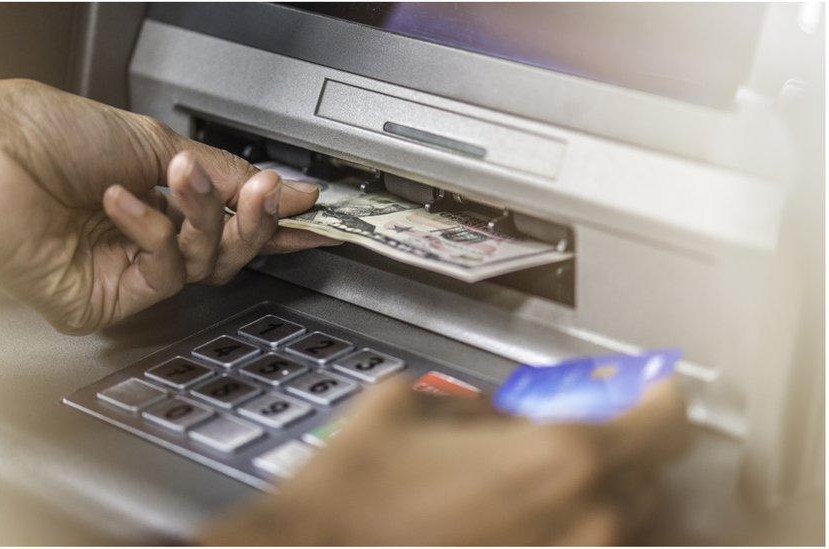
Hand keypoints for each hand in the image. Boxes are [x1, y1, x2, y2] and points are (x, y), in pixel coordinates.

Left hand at [0, 74, 337, 332]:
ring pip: (203, 265)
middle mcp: (147, 241)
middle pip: (227, 252)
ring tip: (181, 175)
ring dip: (201, 215)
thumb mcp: (154, 143)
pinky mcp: (109, 300)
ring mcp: (128, 274)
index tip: (312, 216)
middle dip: (250, 219)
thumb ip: (224, 174)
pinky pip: (161, 272)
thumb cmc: (48, 135)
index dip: (272, 220)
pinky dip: (149, 229)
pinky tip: (119, 200)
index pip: (229, 221)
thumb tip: (285, 188)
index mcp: (158, 201)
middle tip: (264, 192)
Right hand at [200, 379, 688, 544]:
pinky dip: (564, 533)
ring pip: (622, 527)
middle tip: (566, 441)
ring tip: (528, 489)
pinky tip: (510, 523)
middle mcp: (583, 521)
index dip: (657, 397)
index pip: (665, 417)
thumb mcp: (410, 410)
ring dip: (593, 500)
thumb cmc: (354, 496)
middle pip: (649, 476)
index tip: (643, 392)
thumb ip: (475, 408)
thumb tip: (498, 416)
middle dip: (616, 450)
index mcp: (558, 456)